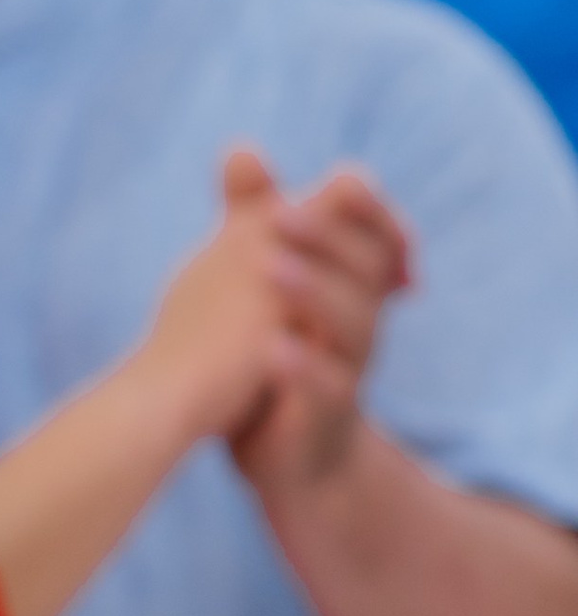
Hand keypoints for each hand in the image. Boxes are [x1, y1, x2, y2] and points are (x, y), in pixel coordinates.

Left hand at [136, 148, 410, 462]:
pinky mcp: (324, 422)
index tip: (341, 178)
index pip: (375, 237)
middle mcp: (358, 327)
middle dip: (326, 238)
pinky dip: (302, 369)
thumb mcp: (263, 291)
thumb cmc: (275, 369)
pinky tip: (274, 350)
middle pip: (363, 271)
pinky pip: (325, 391)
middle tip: (279, 213)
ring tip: (271, 268)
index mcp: (349, 292)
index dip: (367, 209)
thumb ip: (255, 224)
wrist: (297, 468)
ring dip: (312, 292)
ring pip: (350, 326)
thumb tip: (240, 148)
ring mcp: (347, 374)